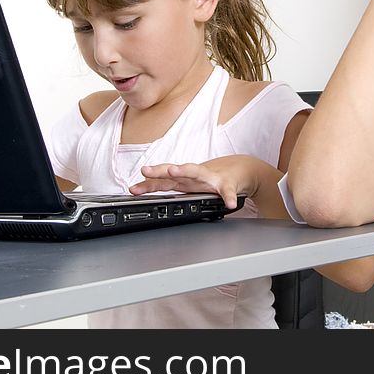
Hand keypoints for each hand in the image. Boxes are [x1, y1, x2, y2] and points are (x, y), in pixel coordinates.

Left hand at [131, 155, 270, 210]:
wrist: (240, 170)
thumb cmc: (212, 178)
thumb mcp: (188, 183)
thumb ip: (169, 186)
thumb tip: (145, 190)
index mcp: (185, 180)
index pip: (163, 180)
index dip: (147, 184)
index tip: (132, 188)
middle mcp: (195, 176)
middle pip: (174, 172)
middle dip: (159, 171)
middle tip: (146, 170)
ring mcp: (211, 178)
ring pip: (196, 172)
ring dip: (184, 170)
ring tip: (174, 171)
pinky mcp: (229, 184)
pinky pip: (229, 191)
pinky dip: (229, 197)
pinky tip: (230, 203)